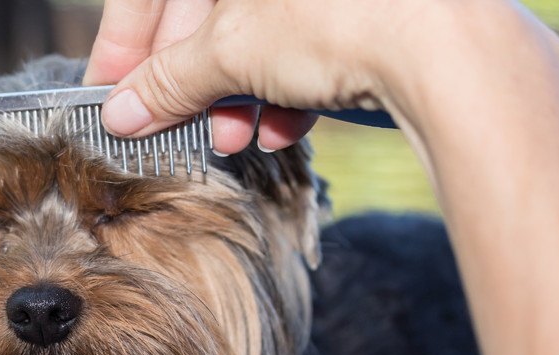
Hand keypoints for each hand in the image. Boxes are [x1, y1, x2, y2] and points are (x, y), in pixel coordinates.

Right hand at [84, 0, 409, 153]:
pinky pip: (303, 45)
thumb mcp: (231, 49)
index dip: (122, 44)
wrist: (448, 43)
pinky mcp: (356, 12)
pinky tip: (282, 129)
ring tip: (232, 138)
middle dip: (184, 80)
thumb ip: (169, 81)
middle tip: (165, 129)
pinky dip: (285, 90)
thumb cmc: (336, 14)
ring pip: (254, 34)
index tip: (110, 95)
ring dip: (234, 94)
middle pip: (203, 13)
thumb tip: (121, 113)